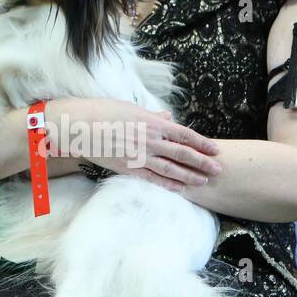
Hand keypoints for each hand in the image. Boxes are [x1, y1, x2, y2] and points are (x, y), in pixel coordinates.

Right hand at [45, 98, 221, 192]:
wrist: (77, 125)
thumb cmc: (102, 111)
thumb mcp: (129, 107)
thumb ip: (152, 115)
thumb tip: (168, 117)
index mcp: (151, 122)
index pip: (184, 134)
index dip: (202, 143)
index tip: (215, 149)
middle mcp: (149, 140)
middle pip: (183, 153)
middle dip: (202, 162)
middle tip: (219, 169)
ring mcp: (139, 155)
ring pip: (171, 168)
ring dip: (190, 176)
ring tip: (204, 181)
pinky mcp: (128, 167)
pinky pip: (153, 178)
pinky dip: (169, 184)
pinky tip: (181, 189)